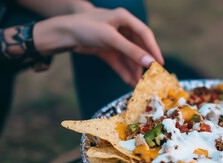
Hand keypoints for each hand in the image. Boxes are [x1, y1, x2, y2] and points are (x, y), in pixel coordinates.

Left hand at [34, 8, 163, 85]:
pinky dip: (123, 71)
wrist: (62, 34)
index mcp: (124, 18)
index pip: (145, 34)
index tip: (160, 64)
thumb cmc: (85, 28)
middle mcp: (121, 28)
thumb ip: (131, 51)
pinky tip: (128, 81)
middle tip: (150, 77)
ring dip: (133, 70)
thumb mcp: (111, 39)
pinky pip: (119, 62)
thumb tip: (150, 63)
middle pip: (138, 47)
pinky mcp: (106, 50)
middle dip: (143, 63)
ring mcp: (113, 40)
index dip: (153, 49)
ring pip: (128, 57)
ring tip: (138, 84)